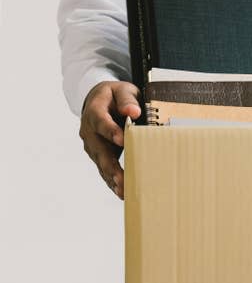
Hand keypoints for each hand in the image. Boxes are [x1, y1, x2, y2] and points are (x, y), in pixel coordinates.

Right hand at [79, 81, 140, 199]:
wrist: (100, 100)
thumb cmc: (115, 95)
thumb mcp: (122, 90)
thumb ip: (127, 99)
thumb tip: (133, 111)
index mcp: (95, 111)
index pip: (101, 122)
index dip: (110, 131)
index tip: (122, 140)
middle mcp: (89, 130)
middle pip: (99, 149)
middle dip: (110, 165)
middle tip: (121, 179)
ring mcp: (91, 144)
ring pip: (100, 163)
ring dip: (111, 178)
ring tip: (123, 191)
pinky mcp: (97, 154)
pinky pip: (103, 168)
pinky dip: (111, 181)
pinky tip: (121, 192)